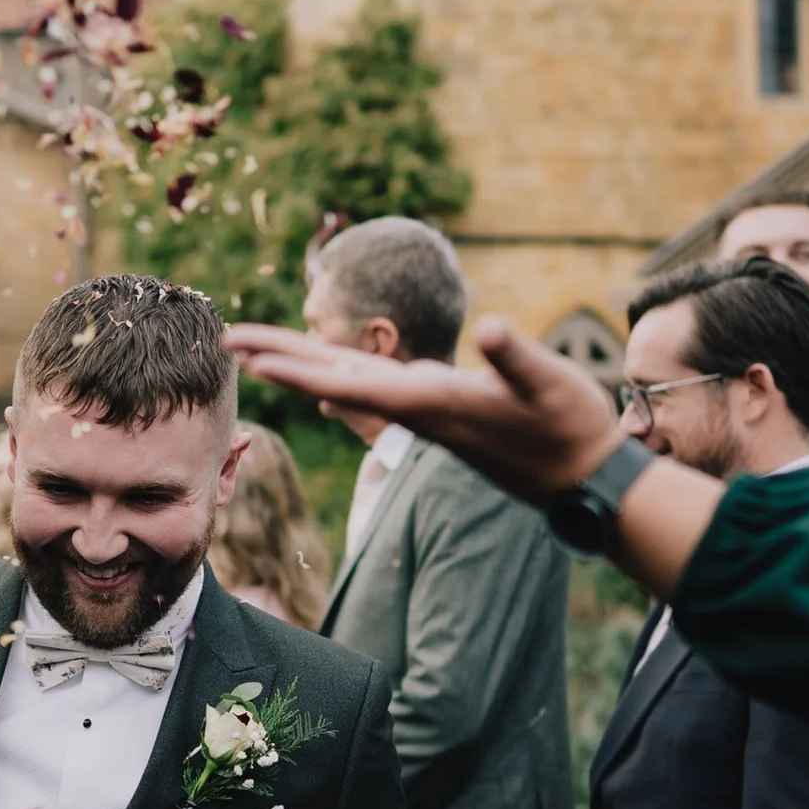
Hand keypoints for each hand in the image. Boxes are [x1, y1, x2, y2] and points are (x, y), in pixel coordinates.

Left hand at [226, 316, 625, 502]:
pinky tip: (322, 369)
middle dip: (278, 357)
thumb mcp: (549, 384)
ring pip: (347, 379)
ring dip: (300, 361)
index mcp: (428, 401)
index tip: (251, 355)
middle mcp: (414, 407)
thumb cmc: (570, 428)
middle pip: (331, 378)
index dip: (298, 366)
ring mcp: (424, 409)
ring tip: (256, 348)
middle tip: (226, 336)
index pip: (349, 381)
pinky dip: (339, 370)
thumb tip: (492, 328)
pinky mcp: (439, 407)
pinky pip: (374, 385)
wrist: (582, 479)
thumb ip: (517, 360)